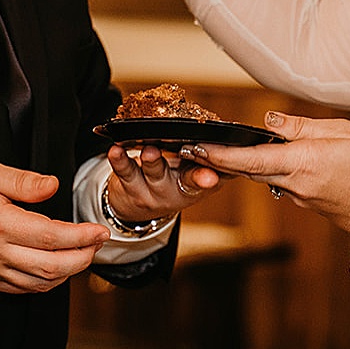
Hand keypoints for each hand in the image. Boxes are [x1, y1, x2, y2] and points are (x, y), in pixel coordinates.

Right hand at [0, 160, 109, 293]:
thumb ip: (23, 181)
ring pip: (39, 284)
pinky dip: (44, 283)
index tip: (99, 231)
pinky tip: (55, 270)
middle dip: (82, 259)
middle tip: (97, 244)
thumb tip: (53, 186)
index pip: (52, 237)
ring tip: (82, 255)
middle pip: (51, 267)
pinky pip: (21, 290)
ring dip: (67, 274)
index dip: (82, 237)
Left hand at [104, 143, 222, 223]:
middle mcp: (172, 191)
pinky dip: (120, 160)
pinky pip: (124, 172)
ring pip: (152, 174)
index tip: (213, 177)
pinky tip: (116, 150)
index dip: (208, 179)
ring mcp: (149, 190)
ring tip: (151, 151)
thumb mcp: (191, 175)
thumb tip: (233, 141)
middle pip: (181, 178)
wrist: (137, 207)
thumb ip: (207, 161)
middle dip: (184, 171)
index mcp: (193, 186)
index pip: (203, 181)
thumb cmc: (170, 180)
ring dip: (152, 162)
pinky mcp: (128, 185)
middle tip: (190, 158)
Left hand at [185, 112, 349, 232]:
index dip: (218, 154)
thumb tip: (272, 121)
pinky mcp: (312, 206)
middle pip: (251, 170)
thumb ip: (303, 126)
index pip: (248, 158)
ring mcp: (303, 199)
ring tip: (235, 151)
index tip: (195, 148)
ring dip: (252, 165)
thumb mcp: (344, 132)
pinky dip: (278, 172)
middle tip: (198, 149)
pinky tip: (285, 162)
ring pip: (269, 177)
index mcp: (301, 162)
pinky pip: (287, 185)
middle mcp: (296, 185)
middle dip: (224, 160)